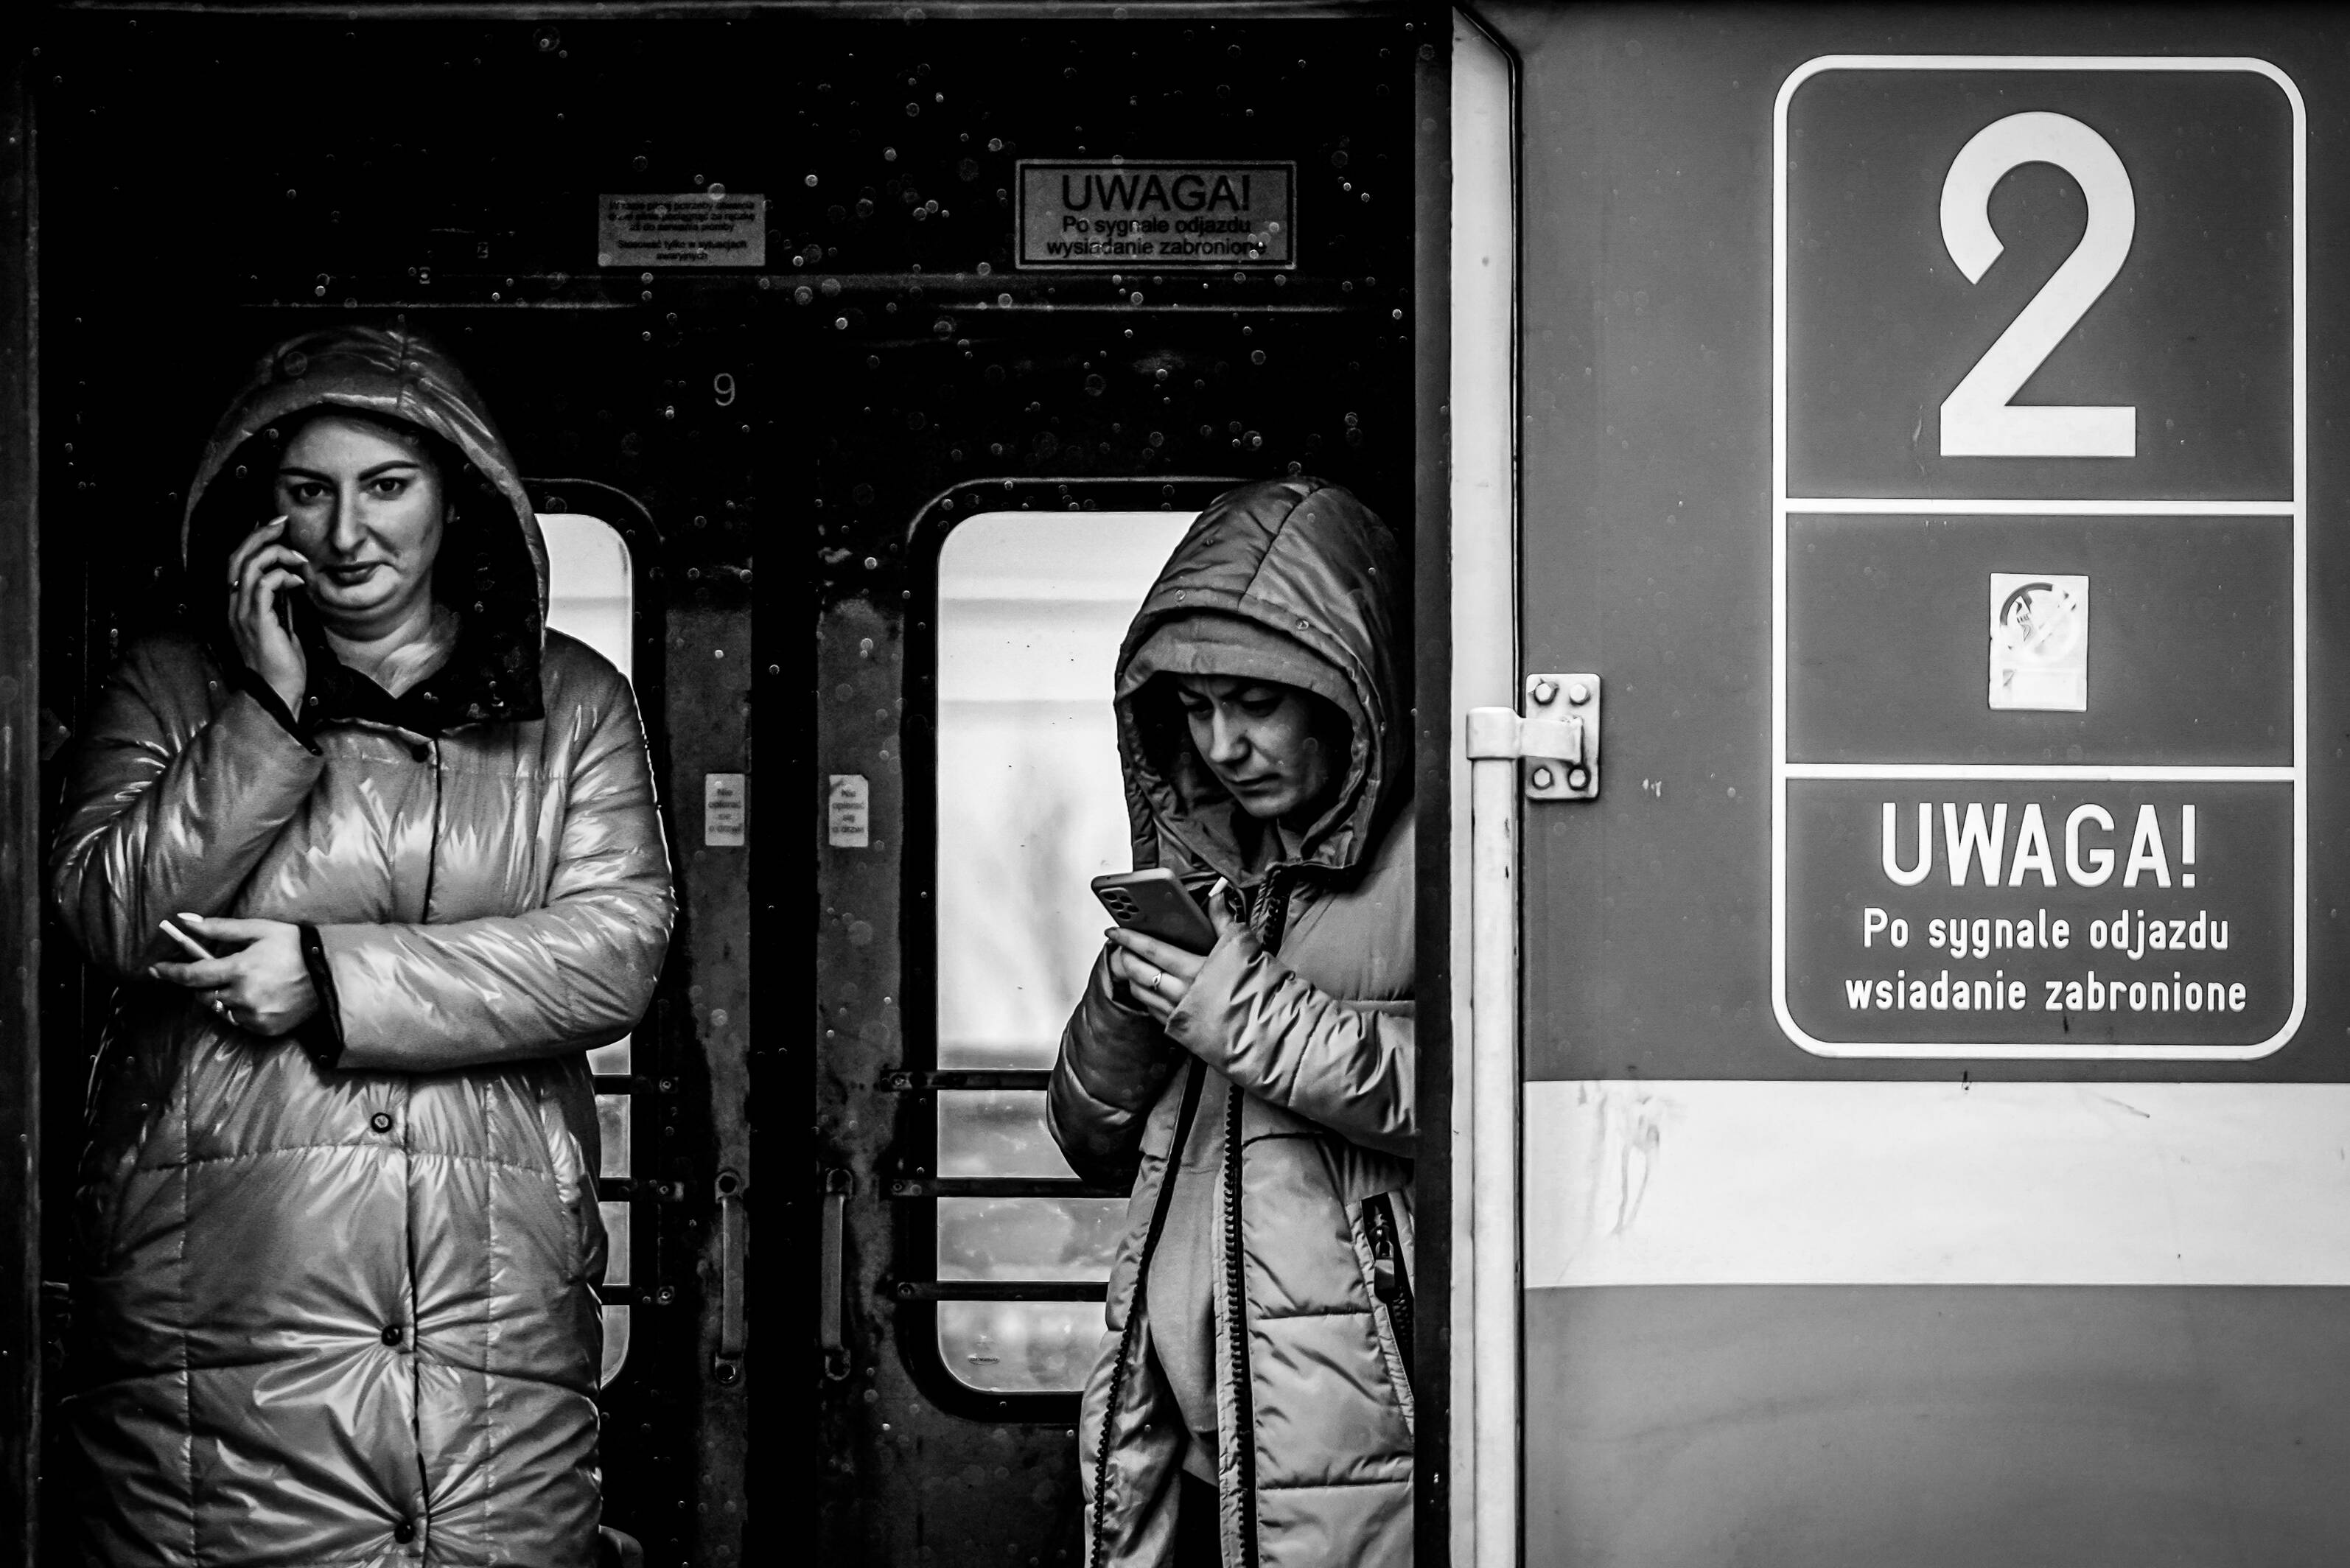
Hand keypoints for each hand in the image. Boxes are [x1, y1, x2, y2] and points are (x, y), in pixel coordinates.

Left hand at [149, 914, 318, 1037]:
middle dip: (202, 985)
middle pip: (203, 996)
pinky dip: (240, 1010)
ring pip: (221, 1010)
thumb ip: (219, 928)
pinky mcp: (264, 1028)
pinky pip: (239, 1022)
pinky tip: (258, 997)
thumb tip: (184, 922)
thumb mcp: (259, 930)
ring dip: (223, 998)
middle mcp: (243, 996)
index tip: (154, 969)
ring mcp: (254, 1015)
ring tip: (244, 984)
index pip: (191, 975)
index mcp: (239, 969)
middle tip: (215, 973)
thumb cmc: (294, 946)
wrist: (331, 975)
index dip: (170, 972)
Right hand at [226, 516, 308, 712]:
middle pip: (237, 557)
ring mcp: (243, 613)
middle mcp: (235, 606)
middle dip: (260, 535)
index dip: (254, 541)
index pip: (237, 563)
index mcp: (239, 606)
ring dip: (276, 554)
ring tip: (299, 559)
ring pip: (249, 566)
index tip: (276, 529)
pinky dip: (282, 575)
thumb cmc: (282, 665)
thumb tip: (292, 581)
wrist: (277, 693)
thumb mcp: (282, 626)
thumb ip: (280, 603)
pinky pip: (263, 585)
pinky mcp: (257, 620)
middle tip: (282, 523)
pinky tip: (299, 580)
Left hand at [1104, 878, 1243, 1025]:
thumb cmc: (1257, 989)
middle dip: (1125, 957)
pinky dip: (1147, 998)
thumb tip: (1217, 896)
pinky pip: (1153, 1011)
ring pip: (1142, 993)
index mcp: (1193, 970)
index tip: (1115, 931)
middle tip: (1122, 947)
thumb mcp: (1242, 948)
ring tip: (1133, 966)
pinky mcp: (1182, 1030)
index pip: (1151, 950)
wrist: (1268, 1029)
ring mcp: (1179, 1014)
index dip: (1129, 938)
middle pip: (1139, 972)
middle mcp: (1181, 993)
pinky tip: (1152, 990)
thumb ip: (1224, 920)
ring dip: (1133, 978)